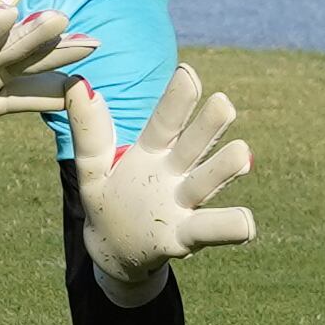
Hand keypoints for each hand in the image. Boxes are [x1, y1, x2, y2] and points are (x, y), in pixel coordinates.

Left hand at [65, 67, 256, 303]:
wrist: (112, 251)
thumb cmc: (108, 201)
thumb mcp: (92, 167)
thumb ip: (89, 132)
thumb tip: (77, 83)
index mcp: (152, 152)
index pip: (166, 121)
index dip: (177, 100)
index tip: (188, 74)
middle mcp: (174, 173)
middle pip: (194, 145)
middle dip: (209, 126)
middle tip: (223, 104)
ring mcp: (183, 203)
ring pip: (207, 181)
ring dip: (224, 169)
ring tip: (241, 154)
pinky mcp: (184, 237)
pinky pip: (210, 229)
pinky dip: (230, 226)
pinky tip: (247, 223)